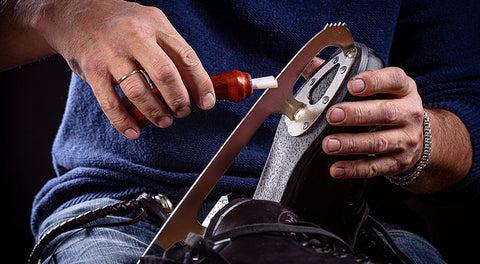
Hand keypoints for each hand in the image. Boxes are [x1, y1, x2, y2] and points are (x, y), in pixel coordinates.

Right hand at [29, 0, 214, 138]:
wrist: (76, 13)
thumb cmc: (122, 23)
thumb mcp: (152, 24)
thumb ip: (172, 50)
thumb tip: (195, 86)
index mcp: (156, 25)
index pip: (186, 56)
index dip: (201, 83)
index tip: (208, 102)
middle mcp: (134, 37)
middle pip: (165, 74)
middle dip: (179, 100)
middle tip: (183, 112)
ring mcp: (111, 54)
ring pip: (138, 91)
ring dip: (155, 112)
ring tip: (164, 121)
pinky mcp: (92, 70)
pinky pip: (110, 103)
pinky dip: (124, 121)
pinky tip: (135, 131)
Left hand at [322, 67, 424, 179]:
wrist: (418, 138)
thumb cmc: (389, 106)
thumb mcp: (380, 87)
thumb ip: (347, 75)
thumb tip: (313, 66)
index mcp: (404, 89)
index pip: (394, 79)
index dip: (374, 81)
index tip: (352, 84)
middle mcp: (409, 113)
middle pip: (385, 112)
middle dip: (356, 114)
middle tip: (332, 115)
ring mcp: (406, 139)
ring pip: (379, 142)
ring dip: (351, 144)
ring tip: (329, 144)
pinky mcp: (399, 162)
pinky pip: (375, 167)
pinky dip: (354, 169)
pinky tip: (336, 168)